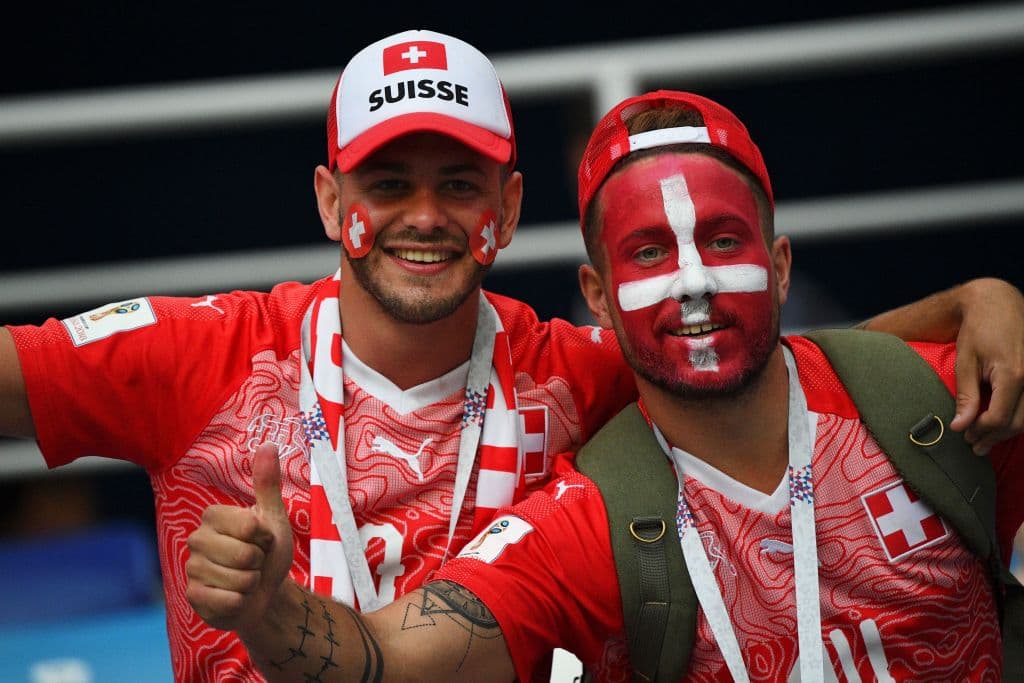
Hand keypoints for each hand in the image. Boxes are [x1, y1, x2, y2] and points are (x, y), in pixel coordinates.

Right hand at [185, 442, 293, 631]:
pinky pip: (229, 601)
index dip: (265, 538)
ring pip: (239, 580)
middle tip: (254, 562)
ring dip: (252, 583)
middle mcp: (196, 539)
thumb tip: (268, 445)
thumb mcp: (273, 517)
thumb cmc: (267, 552)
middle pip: (245, 555)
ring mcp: (191, 569)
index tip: (262, 539)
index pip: (250, 527)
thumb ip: (267, 484)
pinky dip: (241, 602)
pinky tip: (235, 598)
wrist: (263, 594)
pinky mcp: (192, 597)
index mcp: (213, 516)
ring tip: (246, 579)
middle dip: (259, 563)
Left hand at [949, 278, 1023, 453]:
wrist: (999, 303)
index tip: (964, 435)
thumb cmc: (978, 330)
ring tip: (985, 439)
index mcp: (1014, 374)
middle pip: (1018, 422)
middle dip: (994, 437)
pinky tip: (1001, 423)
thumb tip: (960, 426)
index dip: (980, 431)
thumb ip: (966, 396)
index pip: (1000, 417)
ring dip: (1008, 431)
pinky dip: (1018, 417)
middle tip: (974, 445)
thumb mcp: (965, 362)